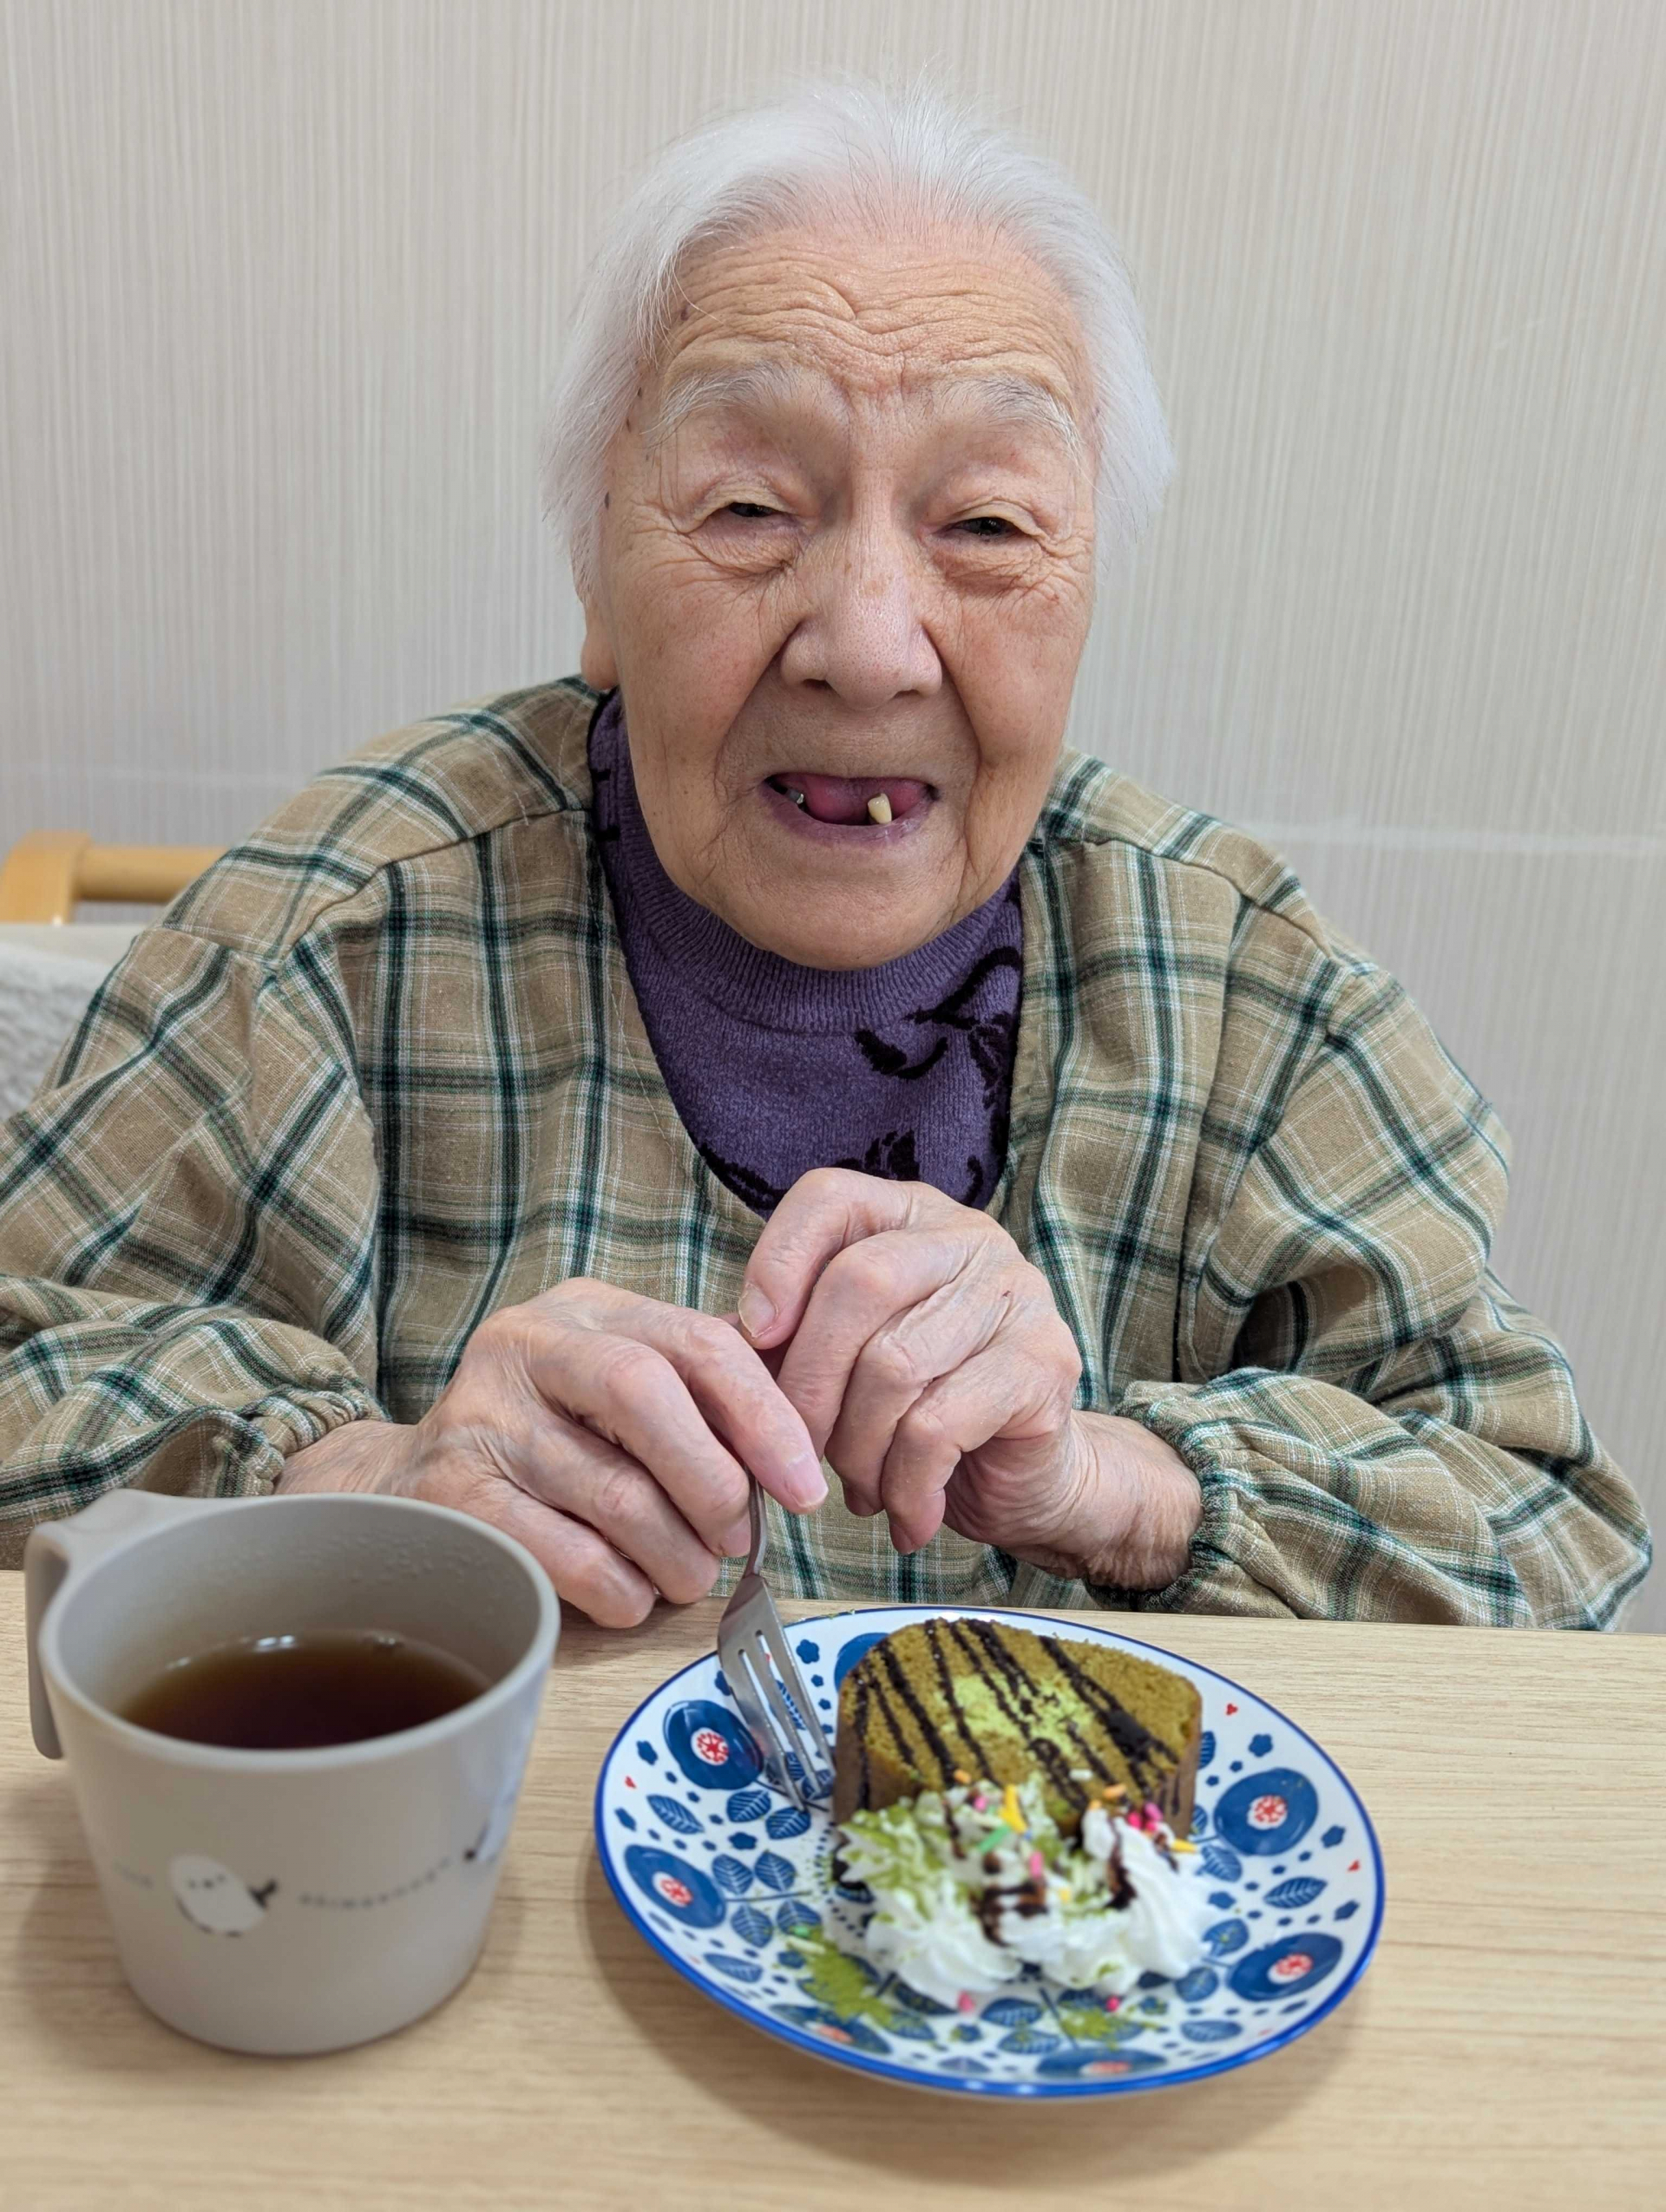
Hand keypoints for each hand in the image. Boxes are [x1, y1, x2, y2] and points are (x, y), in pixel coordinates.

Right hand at [277, 1281, 825, 1626]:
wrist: (410, 1488)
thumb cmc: (551, 1439)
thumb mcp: (621, 1383)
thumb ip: (705, 1390)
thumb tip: (810, 1428)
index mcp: (588, 1310)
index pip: (697, 1341)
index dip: (764, 1415)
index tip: (805, 1485)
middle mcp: (526, 1345)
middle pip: (647, 1395)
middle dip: (716, 1480)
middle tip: (741, 1537)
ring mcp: (482, 1418)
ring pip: (616, 1493)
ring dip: (677, 1554)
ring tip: (691, 1574)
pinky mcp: (456, 1497)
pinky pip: (570, 1557)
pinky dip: (623, 1590)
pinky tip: (634, 1594)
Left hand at [737, 1170, 1199, 1585]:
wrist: (1026, 1480)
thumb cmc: (916, 1414)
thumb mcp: (838, 1366)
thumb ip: (784, 1341)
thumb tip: (719, 1342)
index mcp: (908, 1216)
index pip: (830, 1198)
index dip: (778, 1262)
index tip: (753, 1339)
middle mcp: (967, 1238)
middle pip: (857, 1282)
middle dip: (809, 1383)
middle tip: (796, 1454)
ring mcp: (1016, 1294)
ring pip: (895, 1363)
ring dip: (857, 1448)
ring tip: (858, 1490)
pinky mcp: (1044, 1362)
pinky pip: (940, 1424)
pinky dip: (905, 1483)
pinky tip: (904, 1514)